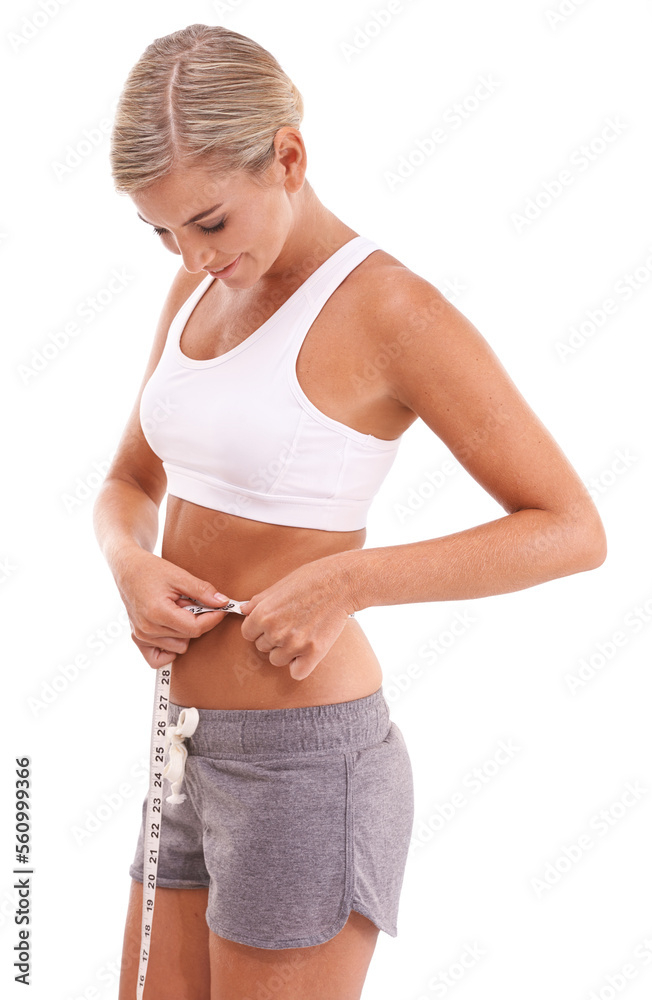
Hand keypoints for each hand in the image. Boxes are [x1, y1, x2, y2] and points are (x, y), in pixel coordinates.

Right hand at [115, 548, 230, 667]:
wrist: (127, 569)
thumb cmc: (151, 569)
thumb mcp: (179, 575)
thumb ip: (202, 591)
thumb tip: (224, 603)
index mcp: (158, 613)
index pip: (195, 628)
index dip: (213, 619)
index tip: (221, 609)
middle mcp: (147, 629)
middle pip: (189, 637)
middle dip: (197, 620)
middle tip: (189, 602)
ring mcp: (141, 636)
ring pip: (179, 647)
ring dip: (184, 631)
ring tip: (176, 610)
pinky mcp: (138, 639)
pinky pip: (159, 658)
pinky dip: (170, 648)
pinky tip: (172, 629)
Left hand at [239, 555, 355, 680]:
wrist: (342, 583)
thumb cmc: (311, 579)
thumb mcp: (279, 585)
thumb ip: (258, 601)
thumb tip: (242, 610)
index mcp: (263, 614)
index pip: (248, 634)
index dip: (259, 628)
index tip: (271, 622)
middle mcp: (276, 631)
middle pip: (262, 647)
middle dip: (273, 638)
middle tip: (291, 623)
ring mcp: (294, 644)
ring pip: (277, 660)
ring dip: (286, 651)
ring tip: (301, 633)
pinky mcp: (313, 653)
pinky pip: (296, 673)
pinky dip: (301, 665)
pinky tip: (307, 651)